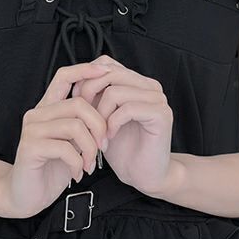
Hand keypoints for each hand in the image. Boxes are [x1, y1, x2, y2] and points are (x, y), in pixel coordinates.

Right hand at [0, 62, 109, 218]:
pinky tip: (77, 173)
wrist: (24, 195)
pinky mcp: (30, 147)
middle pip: (79, 104)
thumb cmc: (50, 169)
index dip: (85, 70)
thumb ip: (83, 124)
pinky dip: (77, 163)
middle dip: (99, 126)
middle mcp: (38, 114)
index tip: (106, 73)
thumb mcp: (72, 142)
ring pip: (75, 126)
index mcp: (48, 109)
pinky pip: (65, 148)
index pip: (64, 76)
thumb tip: (108, 108)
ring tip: (89, 164)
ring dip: (90, 149)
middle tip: (103, 147)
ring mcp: (32, 130)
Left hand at [70, 54, 173, 195]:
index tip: (76, 103)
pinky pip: (128, 108)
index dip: (86, 80)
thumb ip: (94, 95)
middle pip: (109, 73)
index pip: (106, 63)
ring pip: (115, 91)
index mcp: (136, 82)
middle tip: (83, 119)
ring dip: (100, 115)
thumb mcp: (101, 116)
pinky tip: (109, 138)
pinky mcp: (162, 114)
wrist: (143, 175)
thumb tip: (76, 78)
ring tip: (98, 133)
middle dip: (89, 95)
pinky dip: (112, 124)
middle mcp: (150, 86)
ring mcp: (158, 98)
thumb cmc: (123, 148)